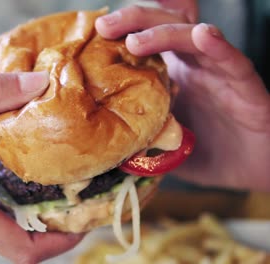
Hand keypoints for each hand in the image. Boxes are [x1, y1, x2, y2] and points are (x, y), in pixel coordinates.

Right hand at [0, 72, 81, 262]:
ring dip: (26, 217)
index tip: (83, 221)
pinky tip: (10, 181)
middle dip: (49, 225)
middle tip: (73, 193)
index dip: (59, 242)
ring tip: (49, 185)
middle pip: (14, 243)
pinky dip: (3, 212)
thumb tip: (38, 84)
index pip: (21, 249)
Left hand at [96, 1, 269, 190]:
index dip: (122, 30)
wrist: (251, 169)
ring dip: (163, 32)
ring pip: (192, 36)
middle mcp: (192, 64)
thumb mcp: (159, 143)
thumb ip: (136, 138)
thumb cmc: (205, 151)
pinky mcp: (244, 85)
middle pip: (164, 26)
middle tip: (105, 25)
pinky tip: (203, 35)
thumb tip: (101, 149)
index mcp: (171, 73)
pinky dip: (217, 46)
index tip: (95, 32)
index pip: (146, 39)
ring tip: (135, 40)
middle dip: (133, 20)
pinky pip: (232, 60)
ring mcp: (218, 71)